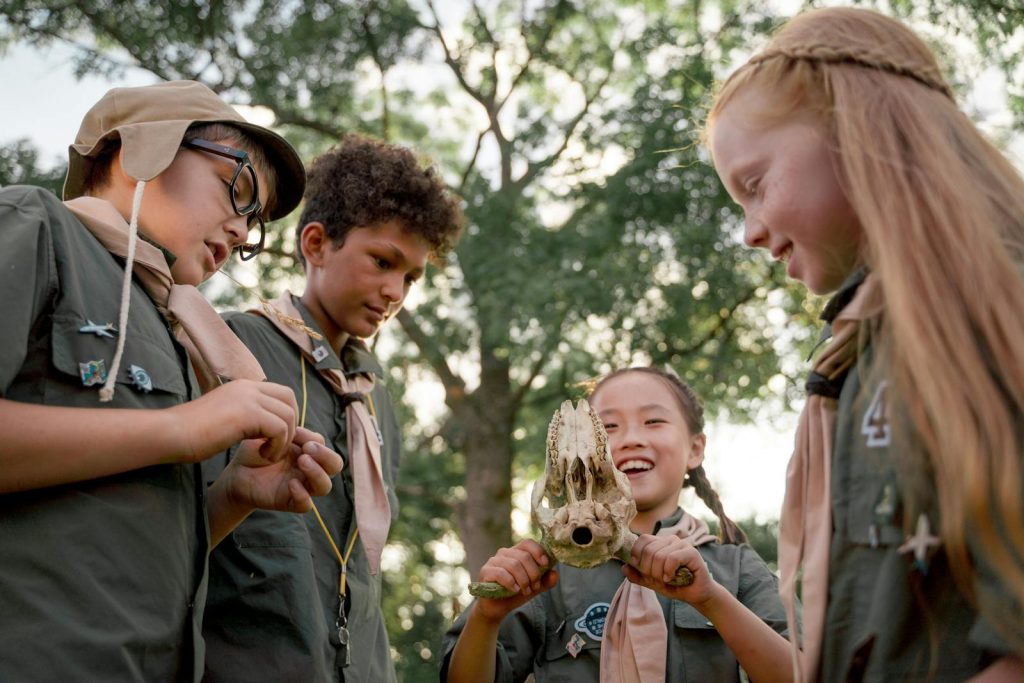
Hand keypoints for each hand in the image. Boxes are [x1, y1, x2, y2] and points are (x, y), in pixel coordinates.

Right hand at [169, 380, 297, 463]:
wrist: (172, 434)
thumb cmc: (193, 432)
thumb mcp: (225, 416)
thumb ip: (245, 414)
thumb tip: (264, 423)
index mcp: (243, 386)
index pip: (281, 393)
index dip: (285, 415)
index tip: (274, 436)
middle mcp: (248, 387)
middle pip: (289, 400)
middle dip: (290, 425)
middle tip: (276, 446)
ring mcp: (248, 398)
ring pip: (288, 415)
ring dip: (284, 439)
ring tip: (268, 454)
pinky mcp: (248, 414)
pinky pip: (280, 429)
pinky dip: (277, 446)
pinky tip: (262, 455)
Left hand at [221, 427, 342, 512]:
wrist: (236, 472)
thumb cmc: (255, 451)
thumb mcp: (269, 434)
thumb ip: (285, 429)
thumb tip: (296, 428)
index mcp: (307, 452)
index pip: (324, 445)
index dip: (313, 438)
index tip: (294, 432)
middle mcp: (309, 469)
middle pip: (335, 465)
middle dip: (325, 455)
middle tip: (307, 448)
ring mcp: (302, 486)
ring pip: (325, 486)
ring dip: (318, 473)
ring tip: (301, 462)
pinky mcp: (290, 502)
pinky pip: (306, 505)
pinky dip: (302, 495)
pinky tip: (291, 484)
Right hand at [473, 539, 558, 622]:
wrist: (497, 608)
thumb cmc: (515, 593)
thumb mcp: (534, 587)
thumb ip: (545, 580)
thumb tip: (555, 574)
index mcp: (516, 552)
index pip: (528, 543)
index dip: (538, 552)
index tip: (545, 564)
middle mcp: (504, 553)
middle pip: (524, 556)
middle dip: (533, 574)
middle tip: (534, 587)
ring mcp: (493, 561)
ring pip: (514, 565)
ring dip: (524, 580)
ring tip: (525, 591)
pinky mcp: (485, 571)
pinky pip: (501, 573)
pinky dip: (511, 583)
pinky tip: (515, 590)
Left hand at [623, 534, 715, 604]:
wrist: (695, 595)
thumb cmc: (675, 586)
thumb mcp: (652, 582)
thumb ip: (638, 575)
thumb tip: (623, 567)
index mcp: (660, 543)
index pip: (642, 539)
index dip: (637, 555)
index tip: (642, 571)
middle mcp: (670, 540)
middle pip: (648, 550)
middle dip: (649, 570)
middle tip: (658, 579)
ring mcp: (682, 545)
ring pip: (659, 556)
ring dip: (659, 574)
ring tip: (667, 580)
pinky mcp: (692, 552)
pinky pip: (672, 558)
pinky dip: (669, 572)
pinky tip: (672, 579)